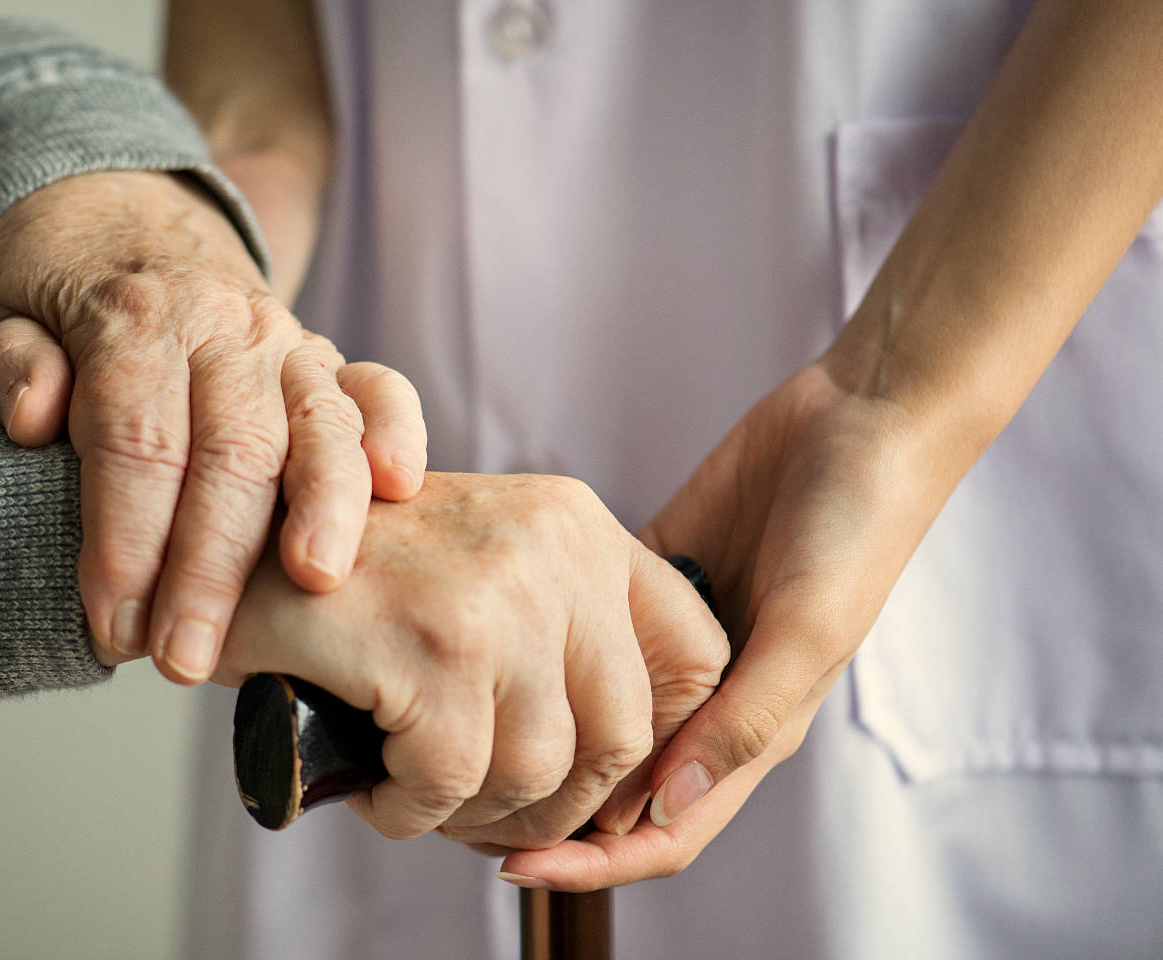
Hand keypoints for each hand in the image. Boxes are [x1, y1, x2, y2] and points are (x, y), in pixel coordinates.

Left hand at [0, 176, 427, 683]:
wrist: (122, 214)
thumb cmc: (57, 286)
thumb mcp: (2, 309)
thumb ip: (11, 364)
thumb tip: (36, 416)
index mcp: (134, 318)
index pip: (136, 441)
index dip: (125, 540)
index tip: (112, 626)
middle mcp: (222, 326)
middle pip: (231, 450)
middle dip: (212, 564)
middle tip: (185, 658)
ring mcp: (285, 342)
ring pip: (317, 423)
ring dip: (322, 508)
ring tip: (314, 583)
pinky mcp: (326, 359)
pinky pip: (378, 388)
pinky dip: (396, 432)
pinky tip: (399, 487)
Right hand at [213, 472, 728, 849]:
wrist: (224, 542)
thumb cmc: (352, 576)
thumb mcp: (483, 568)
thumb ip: (565, 630)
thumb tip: (638, 768)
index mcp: (578, 524)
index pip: (695, 654)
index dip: (660, 743)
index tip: (596, 782)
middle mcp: (553, 547)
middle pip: (620, 737)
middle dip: (555, 805)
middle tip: (485, 813)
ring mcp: (496, 595)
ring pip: (536, 772)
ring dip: (472, 812)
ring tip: (417, 792)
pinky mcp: (431, 647)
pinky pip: (449, 785)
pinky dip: (409, 813)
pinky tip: (376, 789)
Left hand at [499, 362, 950, 889]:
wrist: (861, 419)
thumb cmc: (855, 528)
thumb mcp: (808, 628)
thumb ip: (745, 719)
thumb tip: (666, 806)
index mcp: (752, 728)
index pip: (665, 829)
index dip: (594, 862)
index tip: (512, 868)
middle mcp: (707, 698)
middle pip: (616, 787)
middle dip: (547, 813)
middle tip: (460, 810)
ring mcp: (673, 642)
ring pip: (594, 716)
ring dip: (540, 736)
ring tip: (463, 737)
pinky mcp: (649, 581)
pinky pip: (587, 631)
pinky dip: (545, 650)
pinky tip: (493, 649)